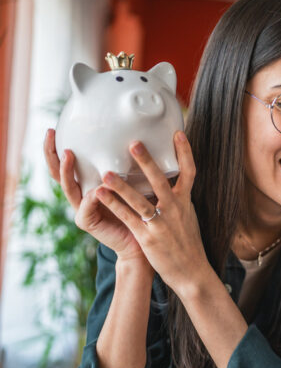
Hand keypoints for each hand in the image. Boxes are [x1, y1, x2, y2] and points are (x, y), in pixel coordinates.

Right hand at [44, 129, 144, 262]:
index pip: (69, 163)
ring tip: (69, 155)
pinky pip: (85, 207)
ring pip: (68, 187)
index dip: (60, 147)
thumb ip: (131, 165)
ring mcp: (82, 208)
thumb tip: (140, 137)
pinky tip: (96, 189)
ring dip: (67, 171)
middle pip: (59, 173)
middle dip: (52, 153)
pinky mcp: (88, 222)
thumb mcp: (135, 182)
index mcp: (90, 183)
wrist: (142, 239)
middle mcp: (82, 194)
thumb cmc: (141, 208)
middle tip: (50, 134)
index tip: (55, 127)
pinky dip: (90, 198)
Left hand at [94, 132, 210, 293]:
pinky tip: (99, 195)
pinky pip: (128, 218)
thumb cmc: (188, 244)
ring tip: (106, 172)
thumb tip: (173, 181)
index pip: (189, 172)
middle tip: (134, 143)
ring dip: (122, 186)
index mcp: (185, 202)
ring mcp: (161, 224)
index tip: (178, 132)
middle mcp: (175, 210)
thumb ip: (179, 198)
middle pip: (161, 181)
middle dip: (147, 162)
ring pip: (140, 201)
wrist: (191, 271)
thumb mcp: (188, 216)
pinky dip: (114, 205)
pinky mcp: (148, 237)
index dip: (185, 152)